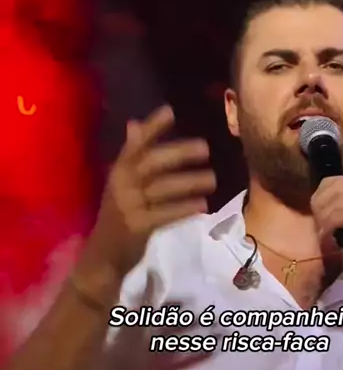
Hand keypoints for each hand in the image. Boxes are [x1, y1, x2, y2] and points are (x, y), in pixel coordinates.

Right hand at [90, 105, 215, 278]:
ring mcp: (128, 208)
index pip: (134, 146)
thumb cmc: (118, 218)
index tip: (170, 111)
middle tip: (206, 148)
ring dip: (189, 182)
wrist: (103, 258)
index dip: (152, 128)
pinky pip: (165, 215)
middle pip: (151, 164)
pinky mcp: (137, 228)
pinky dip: (184, 209)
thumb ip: (131, 157)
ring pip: (162, 189)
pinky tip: (203, 205)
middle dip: (179, 154)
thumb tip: (134, 124)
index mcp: (118, 173)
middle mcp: (121, 186)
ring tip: (213, 178)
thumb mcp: (120, 186)